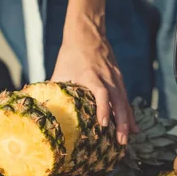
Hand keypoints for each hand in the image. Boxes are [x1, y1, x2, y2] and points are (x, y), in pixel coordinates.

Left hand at [51, 22, 137, 143]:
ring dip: (127, 120)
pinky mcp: (119, 78)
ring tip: (128, 138)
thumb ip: (55, 89)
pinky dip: (128, 111)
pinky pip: (125, 97)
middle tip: (121, 141)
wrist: (86, 34)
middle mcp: (107, 77)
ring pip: (124, 101)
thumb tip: (44, 109)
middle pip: (118, 101)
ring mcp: (115, 77)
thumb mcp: (60, 70)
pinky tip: (132, 126)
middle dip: (121, 122)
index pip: (101, 93)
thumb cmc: (70, 53)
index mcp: (91, 75)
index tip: (103, 124)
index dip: (103, 108)